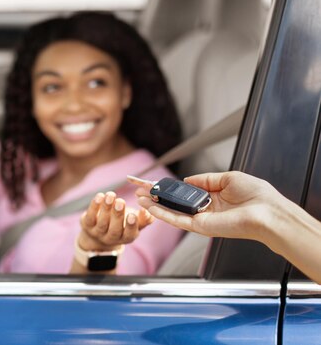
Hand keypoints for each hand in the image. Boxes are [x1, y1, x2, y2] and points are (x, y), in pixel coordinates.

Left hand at [77, 191, 153, 251]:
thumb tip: (148, 211)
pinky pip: (90, 216)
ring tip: (111, 195)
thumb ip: (143, 219)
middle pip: (114, 229)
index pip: (129, 235)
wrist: (98, 235)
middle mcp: (111, 238)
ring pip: (102, 222)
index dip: (131, 226)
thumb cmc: (122, 225)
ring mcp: (98, 233)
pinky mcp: (87, 225)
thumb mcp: (134, 224)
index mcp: (126, 238)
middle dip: (117, 215)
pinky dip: (94, 206)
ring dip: (106, 208)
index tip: (132, 215)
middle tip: (120, 202)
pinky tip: (99, 196)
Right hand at [130, 171, 286, 244]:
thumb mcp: (228, 178)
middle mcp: (205, 210)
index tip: (154, 181)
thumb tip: (187, 179)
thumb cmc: (257, 196)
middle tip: (138, 188)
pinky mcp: (200, 227)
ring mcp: (201, 219)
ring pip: (171, 211)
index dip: (169, 186)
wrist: (268, 213)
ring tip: (138, 196)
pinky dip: (161, 212)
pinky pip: (176, 219)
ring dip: (153, 204)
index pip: (184, 191)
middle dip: (155, 195)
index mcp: (213, 198)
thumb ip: (205, 179)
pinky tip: (149, 206)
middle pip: (174, 202)